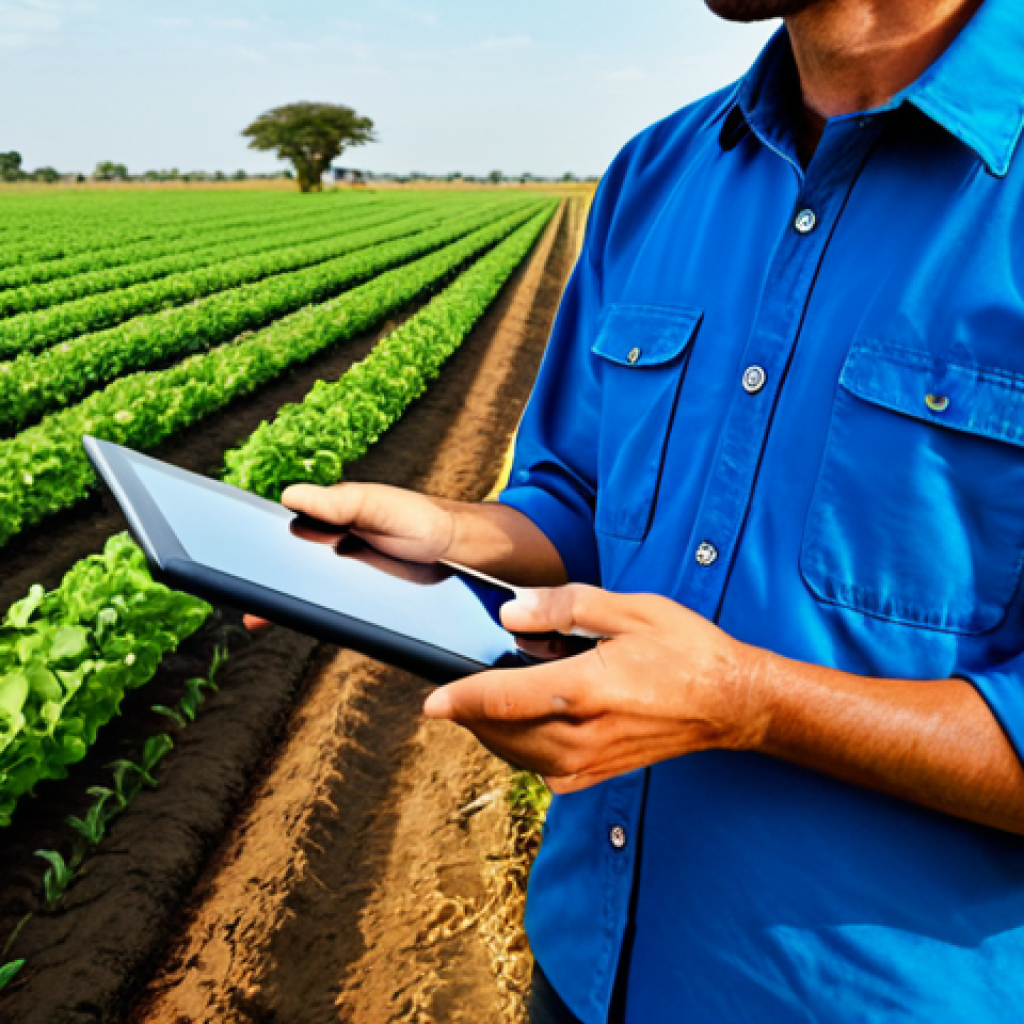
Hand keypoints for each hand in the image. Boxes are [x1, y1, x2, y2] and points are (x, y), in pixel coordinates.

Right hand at [244, 482, 454, 630]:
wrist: (460, 550)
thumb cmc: (419, 518)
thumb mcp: (377, 504)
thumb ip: (337, 502)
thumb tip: (289, 495)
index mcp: (329, 521)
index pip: (284, 536)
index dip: (257, 549)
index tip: (232, 560)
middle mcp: (333, 552)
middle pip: (290, 571)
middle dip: (264, 587)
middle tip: (243, 603)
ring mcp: (347, 580)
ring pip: (309, 595)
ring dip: (285, 606)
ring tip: (258, 618)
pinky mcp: (364, 603)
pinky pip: (335, 612)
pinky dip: (319, 619)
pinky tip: (308, 626)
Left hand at [423, 585, 768, 792]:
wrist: (732, 702)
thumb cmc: (685, 648)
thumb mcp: (630, 608)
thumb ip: (566, 607)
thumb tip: (511, 612)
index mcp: (586, 688)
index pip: (504, 700)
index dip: (460, 699)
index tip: (430, 701)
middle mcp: (585, 733)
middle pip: (503, 733)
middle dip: (470, 716)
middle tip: (452, 693)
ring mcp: (593, 760)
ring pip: (520, 757)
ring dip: (492, 735)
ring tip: (479, 708)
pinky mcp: (601, 773)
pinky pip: (545, 771)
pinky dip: (523, 752)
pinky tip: (524, 728)